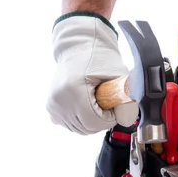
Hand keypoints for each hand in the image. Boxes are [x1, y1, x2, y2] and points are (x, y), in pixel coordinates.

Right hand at [46, 13, 138, 134]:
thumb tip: (126, 119)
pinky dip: (81, 119)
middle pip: (86, 128)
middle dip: (102, 120)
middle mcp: (59, 100)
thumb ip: (125, 97)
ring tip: (97, 101)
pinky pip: (70, 124)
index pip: (94, 122)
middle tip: (108, 102)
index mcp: (73, 90)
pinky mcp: (51, 107)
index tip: (115, 106)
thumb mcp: (118, 73)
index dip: (109, 118)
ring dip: (92, 120)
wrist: (80, 46)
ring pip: (78, 129)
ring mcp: (53, 105)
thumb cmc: (98, 56)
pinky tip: (87, 105)